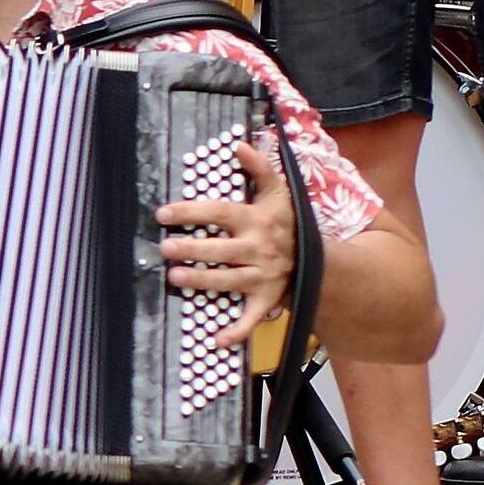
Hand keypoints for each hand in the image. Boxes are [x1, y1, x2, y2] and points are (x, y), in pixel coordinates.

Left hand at [157, 133, 301, 337]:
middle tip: (166, 248)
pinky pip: (252, 317)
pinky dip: (237, 331)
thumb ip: (261, 169)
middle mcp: (259, 249)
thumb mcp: (279, 193)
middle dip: (194, 250)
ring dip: (204, 281)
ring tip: (176, 277)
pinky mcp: (267, 299)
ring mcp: (263, 276)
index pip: (221, 213)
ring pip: (230, 281)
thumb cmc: (289, 224)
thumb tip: (241, 144)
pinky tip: (216, 340)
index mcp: (258, 221)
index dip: (193, 212)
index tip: (164, 212)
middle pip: (222, 250)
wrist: (319, 260)